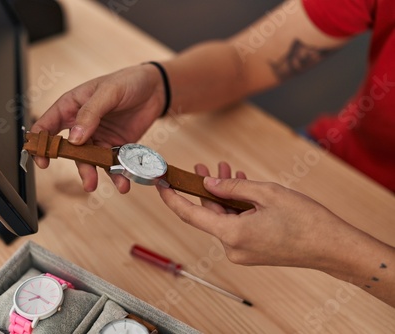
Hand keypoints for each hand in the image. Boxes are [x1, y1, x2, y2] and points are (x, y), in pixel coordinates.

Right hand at [31, 64, 165, 192]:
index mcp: (71, 107)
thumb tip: (74, 138)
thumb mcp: (108, 92)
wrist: (156, 88)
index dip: (41, 144)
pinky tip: (124, 182)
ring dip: (98, 174)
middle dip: (79, 167)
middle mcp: (81, 125)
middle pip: (72, 151)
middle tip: (88, 181)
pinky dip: (117, 174)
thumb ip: (90, 113)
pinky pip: (112, 163)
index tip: (42, 160)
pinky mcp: (115, 146)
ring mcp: (98, 137)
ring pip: (91, 160)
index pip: (47, 126)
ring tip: (108, 185)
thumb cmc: (128, 81)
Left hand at [157, 162, 361, 271]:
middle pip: (208, 214)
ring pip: (222, 218)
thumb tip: (207, 184)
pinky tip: (239, 188)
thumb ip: (232, 187)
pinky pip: (234, 225)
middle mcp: (232, 247)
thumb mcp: (266, 193)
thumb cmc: (305, 220)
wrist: (332, 247)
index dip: (171, 197)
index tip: (159, 183)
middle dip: (204, 188)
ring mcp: (241, 252)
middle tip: (202, 166)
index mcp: (231, 234)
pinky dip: (234, 207)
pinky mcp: (251, 251)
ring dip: (222, 195)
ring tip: (224, 171)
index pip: (189, 214)